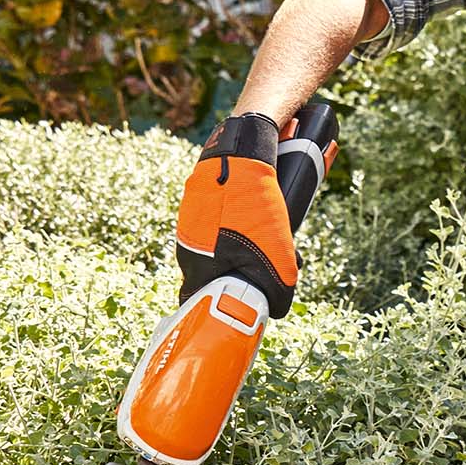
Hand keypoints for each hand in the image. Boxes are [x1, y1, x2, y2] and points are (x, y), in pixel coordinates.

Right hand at [176, 113, 297, 318]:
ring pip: (217, 242)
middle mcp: (186, 244)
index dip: (216, 304)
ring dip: (239, 243)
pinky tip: (257, 212)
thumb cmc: (255, 210)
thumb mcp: (279, 259)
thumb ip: (278, 292)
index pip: (195, 299)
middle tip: (264, 262)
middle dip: (239, 271)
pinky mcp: (198, 198)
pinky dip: (235, 220)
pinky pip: (218, 218)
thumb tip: (276, 309)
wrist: (242, 155)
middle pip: (212, 270)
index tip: (234, 304)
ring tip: (266, 232)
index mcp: (195, 264)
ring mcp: (190, 219)